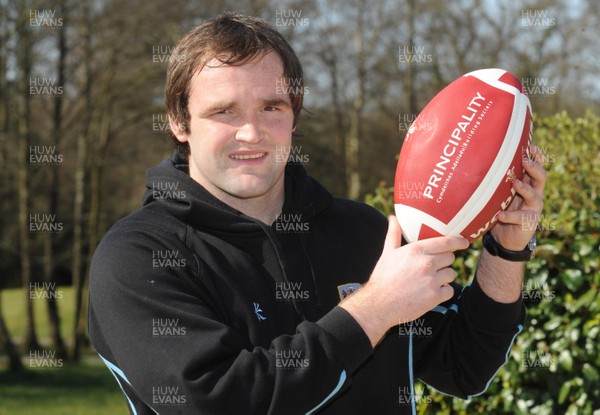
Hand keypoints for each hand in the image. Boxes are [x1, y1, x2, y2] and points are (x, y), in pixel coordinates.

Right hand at [340, 216, 467, 346]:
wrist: (379, 304)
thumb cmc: (383, 277)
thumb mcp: (387, 253)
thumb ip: (394, 234)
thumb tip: (392, 218)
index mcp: (416, 250)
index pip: (445, 242)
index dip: (458, 241)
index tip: (464, 242)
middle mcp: (426, 263)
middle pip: (450, 257)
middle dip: (444, 261)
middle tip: (433, 267)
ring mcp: (432, 280)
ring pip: (451, 274)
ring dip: (443, 277)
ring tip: (429, 281)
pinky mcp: (435, 297)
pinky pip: (450, 290)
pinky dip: (443, 292)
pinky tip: (430, 292)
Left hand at [492, 145, 546, 249]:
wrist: (505, 238)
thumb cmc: (502, 210)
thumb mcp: (501, 194)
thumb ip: (498, 181)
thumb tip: (481, 160)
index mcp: (528, 184)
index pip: (536, 167)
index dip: (536, 156)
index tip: (531, 146)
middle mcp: (534, 194)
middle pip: (540, 178)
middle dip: (534, 168)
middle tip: (525, 161)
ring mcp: (533, 209)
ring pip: (535, 196)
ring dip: (525, 189)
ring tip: (515, 184)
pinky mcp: (528, 223)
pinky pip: (520, 217)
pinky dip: (509, 216)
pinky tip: (500, 215)